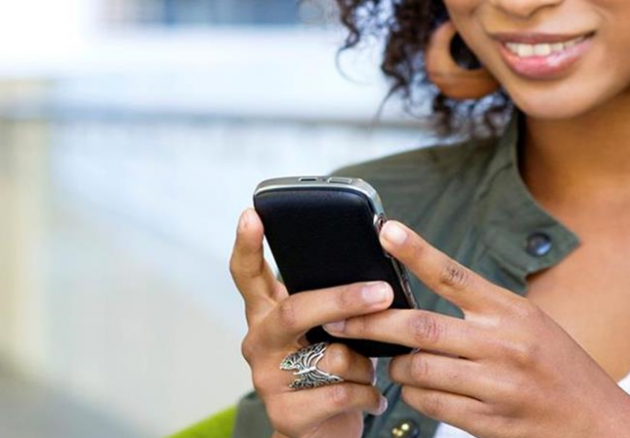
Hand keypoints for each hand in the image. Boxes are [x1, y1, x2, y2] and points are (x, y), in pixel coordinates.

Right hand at [229, 208, 389, 437]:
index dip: (248, 245)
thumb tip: (375, 276)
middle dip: (343, 299)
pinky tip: (369, 398)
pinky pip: (342, 392)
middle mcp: (260, 343)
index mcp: (269, 315)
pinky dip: (368, 393)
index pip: (248, 275)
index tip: (252, 214)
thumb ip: (335, 304)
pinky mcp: (286, 414)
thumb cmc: (331, 371)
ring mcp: (268, 380)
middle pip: (295, 309)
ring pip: (331, 355)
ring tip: (368, 371)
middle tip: (381, 291)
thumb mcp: (330, 331)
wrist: (324, 433)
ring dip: (364, 362)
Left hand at [322, 220, 629, 437]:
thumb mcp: (531, 323)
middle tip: (340, 319)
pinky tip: (422, 390)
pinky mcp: (489, 421)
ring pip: (419, 370)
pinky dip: (417, 396)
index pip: (454, 274)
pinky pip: (432, 405)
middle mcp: (503, 343)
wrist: (597, 421)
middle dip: (373, 324)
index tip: (385, 229)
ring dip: (398, 367)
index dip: (416, 250)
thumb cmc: (561, 367)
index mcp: (512, 311)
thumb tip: (428, 294)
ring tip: (396, 362)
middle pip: (421, 327)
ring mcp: (496, 385)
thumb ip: (484, 311)